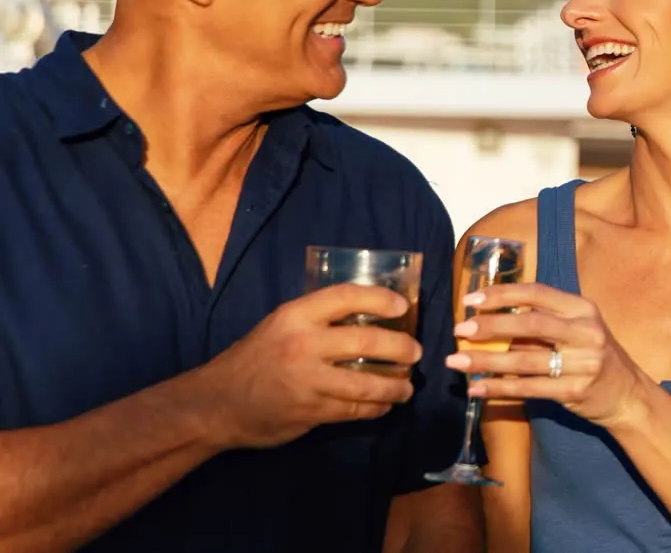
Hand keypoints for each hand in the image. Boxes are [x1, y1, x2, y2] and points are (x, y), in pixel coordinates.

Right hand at [186, 283, 421, 449]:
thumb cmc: (255, 358)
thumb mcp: (280, 326)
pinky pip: (354, 409)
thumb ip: (318, 319)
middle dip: (401, 348)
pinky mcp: (310, 411)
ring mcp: (307, 381)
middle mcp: (303, 345)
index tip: (402, 307)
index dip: (380, 298)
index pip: (346, 296)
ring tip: (406, 387)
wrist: (217, 403)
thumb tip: (372, 315)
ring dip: (395, 386)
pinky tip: (383, 405)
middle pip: (367, 342)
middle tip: (415, 353)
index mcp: (295, 316)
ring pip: (366, 383)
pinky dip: (375, 408)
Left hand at [446, 283, 648, 430]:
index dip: (503, 294)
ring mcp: (584, 362)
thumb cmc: (594, 357)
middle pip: (531, 323)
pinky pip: (530, 388)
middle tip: (461, 329)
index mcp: (583, 309)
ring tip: (456, 362)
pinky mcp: (576, 391)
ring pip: (525, 360)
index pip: (538, 293)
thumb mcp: (577, 331)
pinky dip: (500, 387)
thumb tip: (490, 319)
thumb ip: (543, 324)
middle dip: (491, 325)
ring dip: (486, 361)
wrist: (628, 395)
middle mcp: (586, 332)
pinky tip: (477, 388)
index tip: (471, 299)